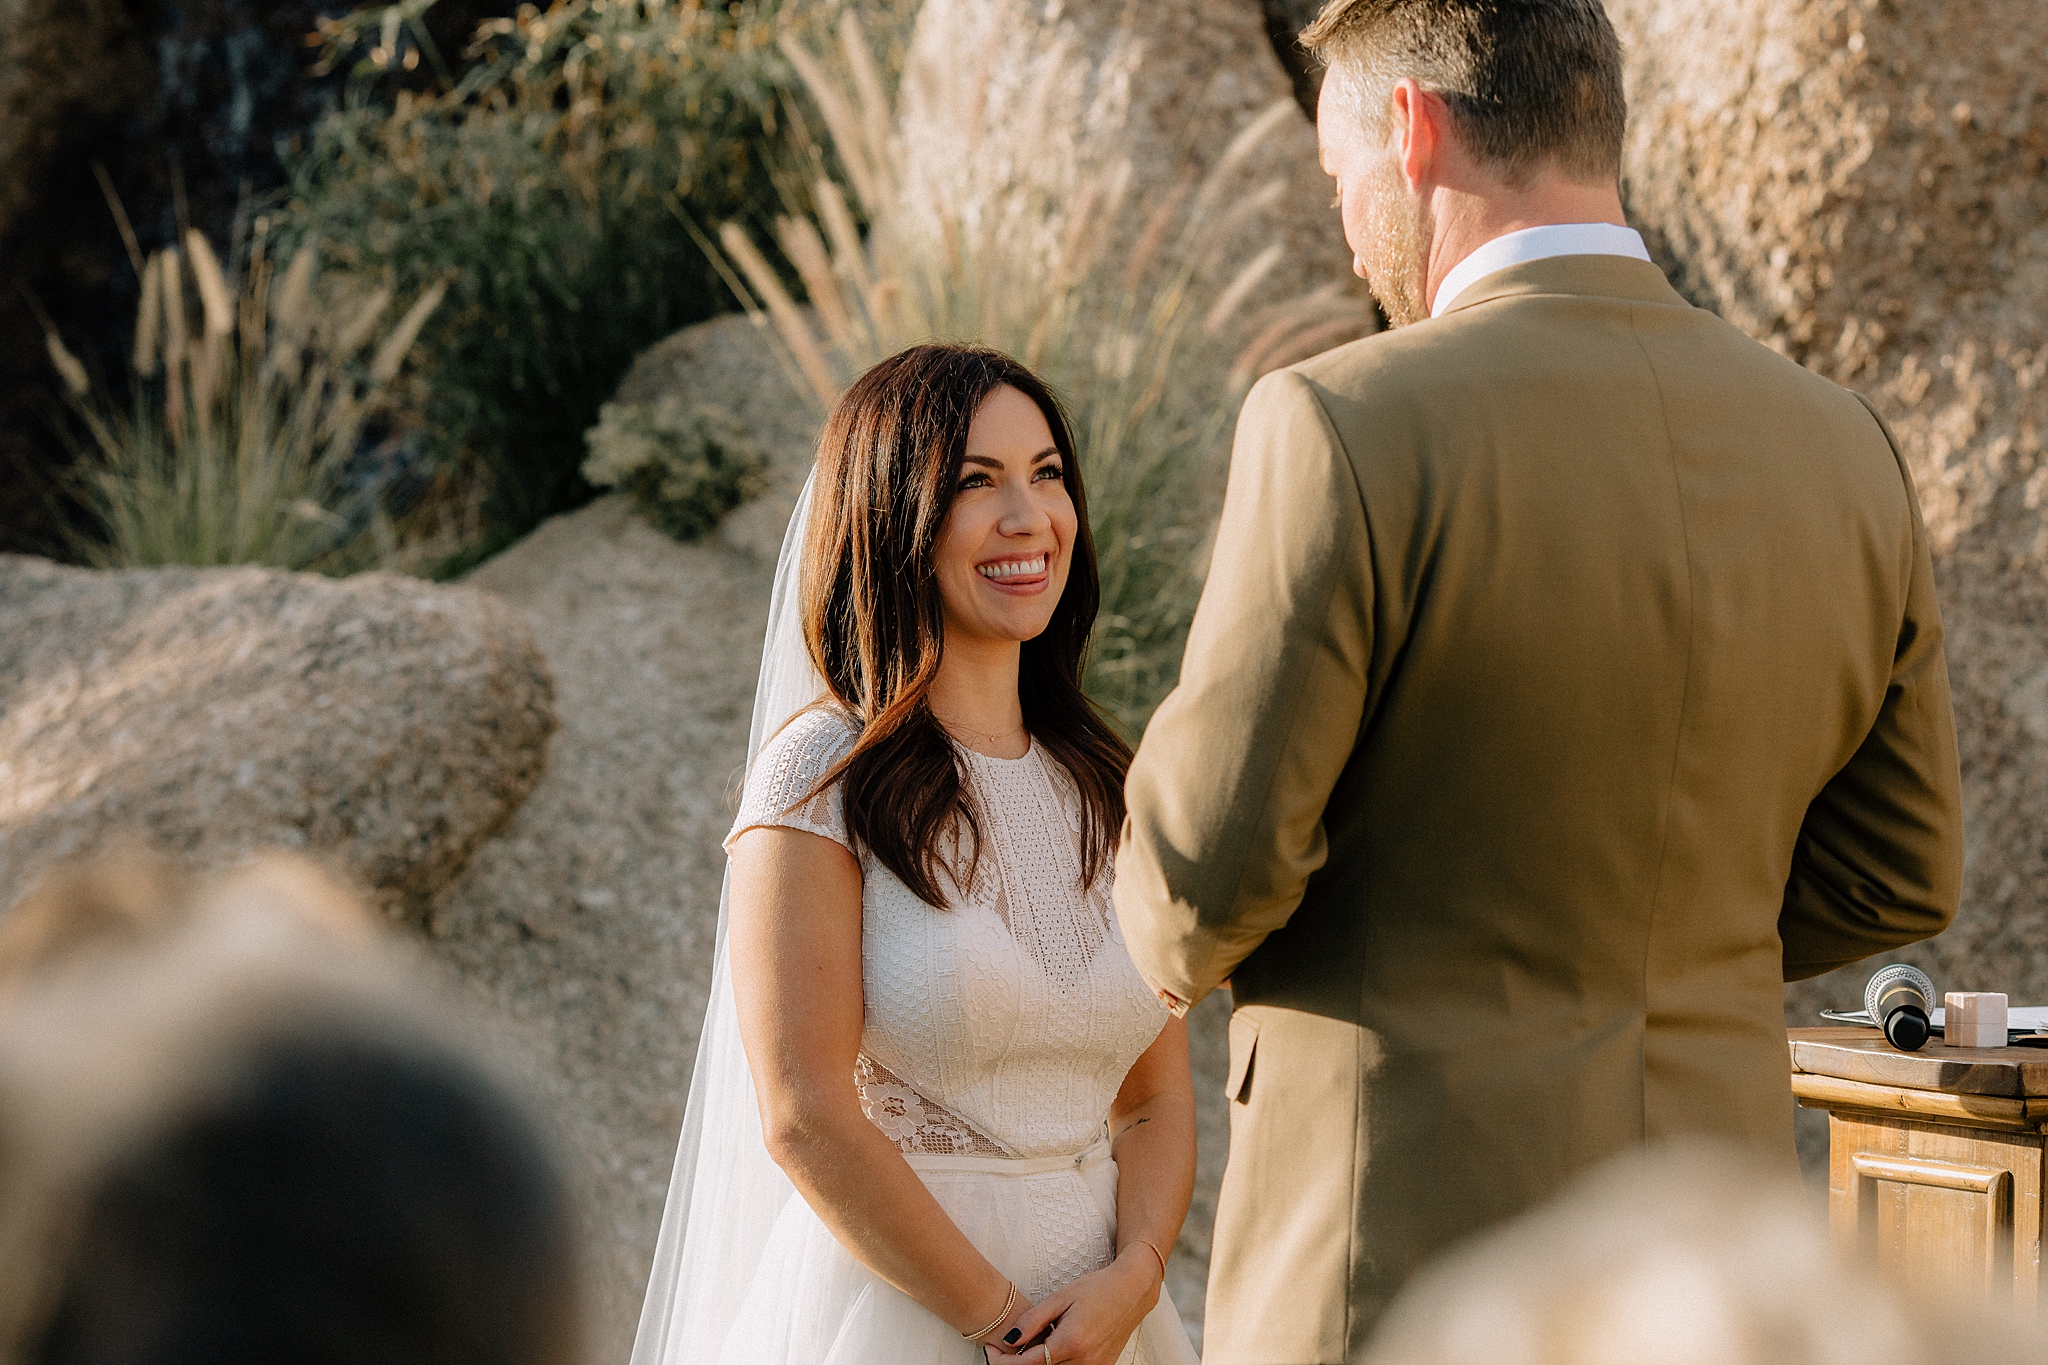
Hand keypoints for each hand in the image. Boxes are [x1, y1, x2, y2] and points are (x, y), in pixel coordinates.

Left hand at [983, 1248, 1161, 1364]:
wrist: (1132, 1291)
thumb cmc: (1096, 1289)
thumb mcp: (1060, 1297)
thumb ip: (1033, 1321)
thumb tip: (1009, 1340)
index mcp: (1070, 1343)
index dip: (1002, 1361)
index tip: (990, 1350)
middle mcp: (1084, 1362)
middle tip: (1002, 1350)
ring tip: (1027, 1346)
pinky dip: (1054, 1364)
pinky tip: (1049, 1348)